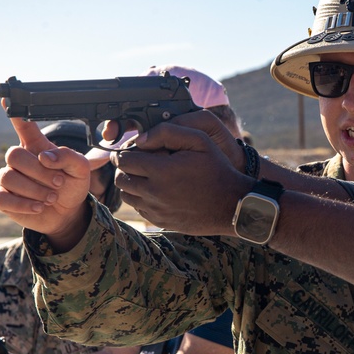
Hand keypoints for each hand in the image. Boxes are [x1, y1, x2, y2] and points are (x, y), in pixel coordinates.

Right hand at [0, 114, 92, 246]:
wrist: (68, 213)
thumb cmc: (72, 186)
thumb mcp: (81, 170)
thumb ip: (69, 156)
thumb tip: (45, 157)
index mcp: (37, 146)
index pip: (23, 126)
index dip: (14, 113)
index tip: (6, 98)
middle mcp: (20, 159)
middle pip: (13, 155)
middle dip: (39, 171)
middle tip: (59, 183)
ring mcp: (8, 178)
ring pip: (9, 177)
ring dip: (35, 190)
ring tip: (52, 197)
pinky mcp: (3, 197)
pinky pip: (3, 197)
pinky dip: (23, 204)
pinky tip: (38, 206)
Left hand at [112, 112, 251, 232]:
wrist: (232, 205)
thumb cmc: (217, 170)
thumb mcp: (200, 140)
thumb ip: (167, 132)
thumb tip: (141, 138)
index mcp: (161, 170)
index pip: (124, 160)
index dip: (124, 151)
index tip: (133, 149)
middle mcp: (154, 193)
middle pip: (121, 178)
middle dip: (124, 167)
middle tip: (136, 161)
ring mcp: (156, 210)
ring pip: (126, 195)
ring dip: (131, 183)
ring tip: (146, 176)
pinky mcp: (160, 221)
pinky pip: (139, 208)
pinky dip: (141, 198)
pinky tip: (157, 191)